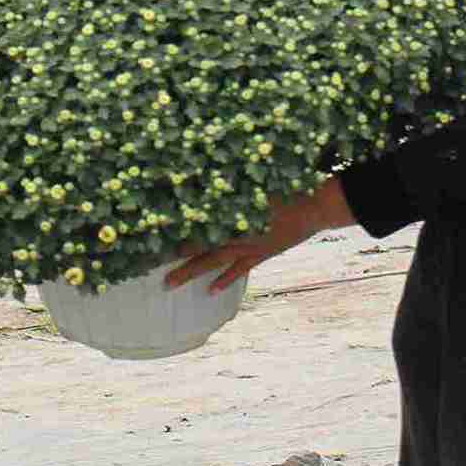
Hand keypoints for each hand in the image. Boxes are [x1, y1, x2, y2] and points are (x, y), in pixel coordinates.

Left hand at [163, 178, 356, 294]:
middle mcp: (236, 237)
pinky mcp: (261, 254)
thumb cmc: (284, 190)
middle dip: (177, 261)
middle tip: (153, 270)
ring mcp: (248, 248)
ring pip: (214, 263)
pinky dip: (226, 279)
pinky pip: (239, 269)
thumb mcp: (255, 182)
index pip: (196, 229)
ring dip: (193, 272)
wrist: (314, 208)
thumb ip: (227, 183)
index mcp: (232, 219)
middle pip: (200, 251)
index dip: (174, 234)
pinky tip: (212, 289)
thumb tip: (200, 175)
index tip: (151, 238)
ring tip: (170, 282)